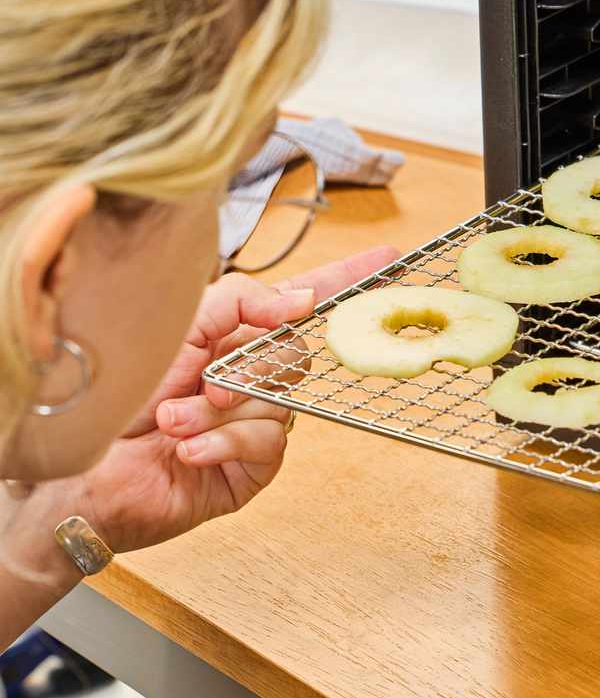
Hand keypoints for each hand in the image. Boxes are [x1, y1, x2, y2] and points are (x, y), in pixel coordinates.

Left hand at [37, 246, 397, 553]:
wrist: (80, 469)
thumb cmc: (117, 394)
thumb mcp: (178, 327)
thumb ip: (241, 301)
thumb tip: (303, 300)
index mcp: (238, 338)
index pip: (306, 301)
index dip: (348, 279)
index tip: (391, 256)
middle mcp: (254, 379)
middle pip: (295, 354)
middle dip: (246, 368)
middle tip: (202, 382)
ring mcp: (257, 423)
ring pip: (279, 401)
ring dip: (216, 410)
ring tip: (170, 422)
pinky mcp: (252, 469)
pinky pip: (266, 443)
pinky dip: (221, 442)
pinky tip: (185, 450)